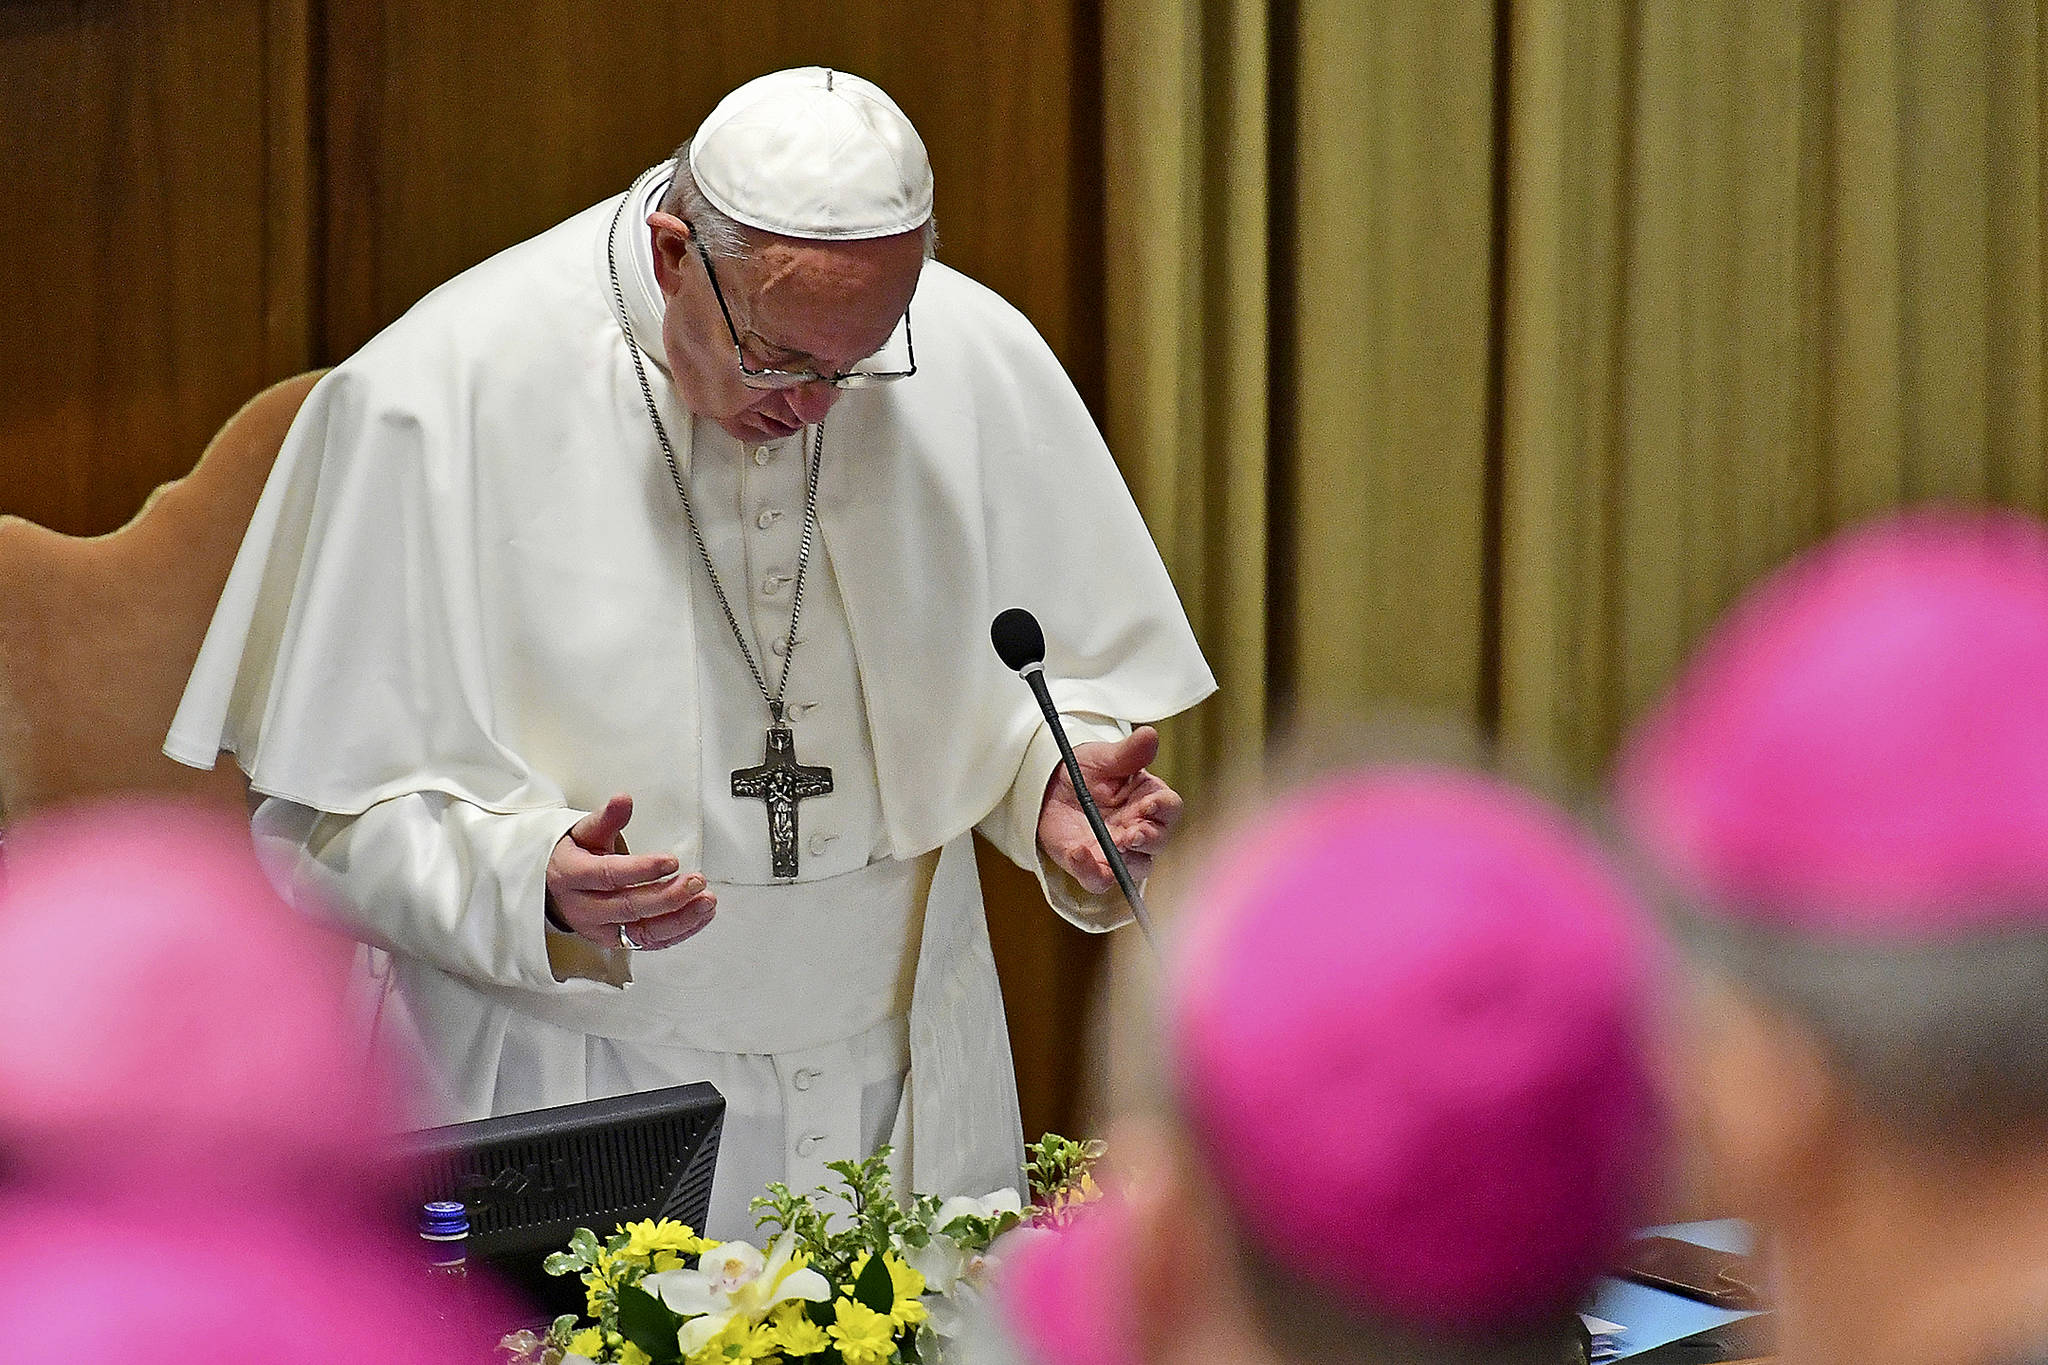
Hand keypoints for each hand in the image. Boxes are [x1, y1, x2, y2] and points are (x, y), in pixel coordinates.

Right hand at [547, 794, 715, 950]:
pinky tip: (700, 916)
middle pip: (628, 907)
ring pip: (642, 932)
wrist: (553, 888)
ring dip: (680, 919)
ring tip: (706, 902)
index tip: (671, 861)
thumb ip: (607, 818)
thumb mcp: (584, 832)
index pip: (608, 876)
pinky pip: (651, 943)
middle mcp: (584, 909)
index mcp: (571, 876)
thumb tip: (623, 799)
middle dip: (667, 896)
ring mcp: (600, 930)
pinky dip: (680, 931)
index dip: (641, 870)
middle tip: (696, 881)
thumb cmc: (573, 857)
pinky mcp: (617, 942)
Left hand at [1036, 726, 1183, 894]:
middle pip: (1158, 842)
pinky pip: (1099, 879)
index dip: (1163, 807)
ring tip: (1116, 845)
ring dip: (1129, 860)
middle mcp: (1138, 828)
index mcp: (1149, 799)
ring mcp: (1117, 851)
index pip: (1169, 808)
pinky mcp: (1093, 865)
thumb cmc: (1085, 770)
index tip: (1150, 804)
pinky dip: (1092, 871)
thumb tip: (1149, 735)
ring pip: (1137, 867)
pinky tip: (1079, 853)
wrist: (1048, 786)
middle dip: (1149, 839)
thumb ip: (1128, 752)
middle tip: (1133, 834)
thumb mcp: (1104, 757)